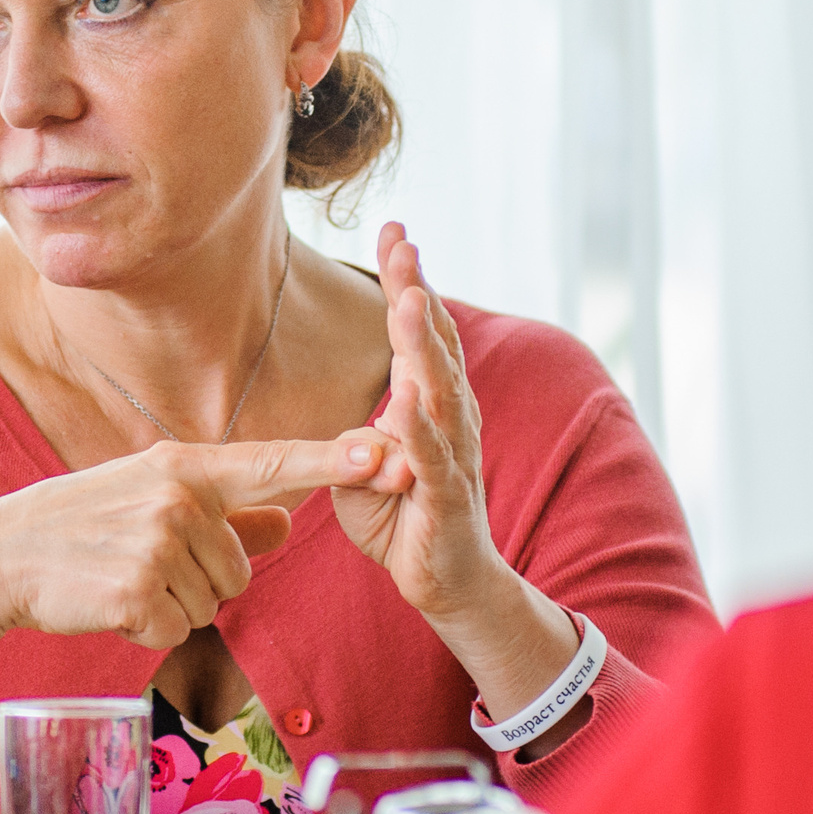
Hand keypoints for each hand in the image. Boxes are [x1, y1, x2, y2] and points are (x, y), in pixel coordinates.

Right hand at [0, 435, 385, 650]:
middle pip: (241, 566)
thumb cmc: (83, 527)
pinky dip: (149, 627)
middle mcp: (178, 499)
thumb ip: (230, 511)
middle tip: (142, 562)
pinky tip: (112, 602)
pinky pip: (178, 628)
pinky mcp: (139, 592)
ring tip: (124, 578)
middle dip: (201, 579)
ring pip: (212, 602)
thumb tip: (292, 516)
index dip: (333, 460)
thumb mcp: (152, 499)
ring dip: (174, 604)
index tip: (384, 450)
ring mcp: (158, 544)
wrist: (4, 556)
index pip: (272, 463)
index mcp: (185, 467)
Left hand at [331, 223, 583, 707]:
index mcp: (429, 402)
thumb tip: (359, 411)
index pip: (418, 331)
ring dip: (424, 344)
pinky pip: (432, 458)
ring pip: (439, 390)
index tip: (394, 229)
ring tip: (409, 299)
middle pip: (435, 343)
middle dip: (418, 290)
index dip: (406, 280)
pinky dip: (418, 428)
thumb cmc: (404, 519)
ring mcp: (453, 454)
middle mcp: (450, 417)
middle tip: (403, 240)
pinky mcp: (449, 497)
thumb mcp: (366, 466)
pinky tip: (407, 398)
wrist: (448, 584)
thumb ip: (360, 432)